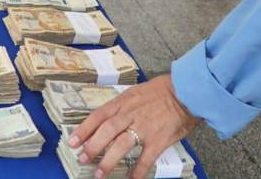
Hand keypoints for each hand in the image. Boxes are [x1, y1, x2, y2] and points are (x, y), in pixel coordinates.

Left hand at [70, 75, 199, 178]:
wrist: (188, 90)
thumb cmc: (163, 91)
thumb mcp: (138, 92)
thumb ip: (123, 106)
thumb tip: (107, 120)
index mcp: (124, 101)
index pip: (99, 115)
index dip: (84, 129)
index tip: (72, 142)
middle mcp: (131, 113)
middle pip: (106, 131)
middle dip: (92, 147)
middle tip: (82, 159)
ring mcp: (145, 127)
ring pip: (121, 145)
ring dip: (108, 161)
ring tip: (99, 174)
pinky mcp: (159, 139)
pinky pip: (145, 159)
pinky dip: (137, 171)